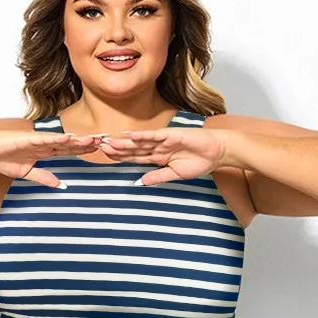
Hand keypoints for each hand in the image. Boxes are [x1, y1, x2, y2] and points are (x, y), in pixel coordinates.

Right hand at [0, 129, 104, 188]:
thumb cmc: (2, 158)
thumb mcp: (27, 173)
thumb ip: (44, 177)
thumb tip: (60, 184)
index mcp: (45, 150)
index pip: (69, 150)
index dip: (84, 150)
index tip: (100, 150)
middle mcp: (44, 143)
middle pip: (70, 143)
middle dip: (87, 143)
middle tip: (106, 141)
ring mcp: (37, 139)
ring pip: (62, 139)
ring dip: (78, 140)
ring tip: (94, 140)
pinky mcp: (27, 138)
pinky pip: (45, 139)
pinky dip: (57, 139)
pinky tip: (70, 138)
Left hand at [97, 126, 227, 185]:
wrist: (217, 152)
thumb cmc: (200, 162)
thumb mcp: (175, 174)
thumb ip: (158, 177)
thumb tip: (141, 183)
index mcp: (158, 157)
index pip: (135, 157)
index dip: (121, 157)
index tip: (106, 156)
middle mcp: (158, 147)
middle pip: (134, 148)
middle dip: (117, 148)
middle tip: (100, 146)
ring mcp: (164, 140)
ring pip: (140, 142)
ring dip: (124, 142)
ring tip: (109, 142)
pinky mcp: (172, 135)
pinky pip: (154, 136)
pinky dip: (142, 136)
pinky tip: (129, 135)